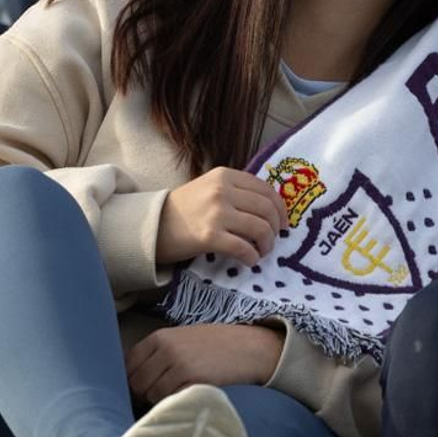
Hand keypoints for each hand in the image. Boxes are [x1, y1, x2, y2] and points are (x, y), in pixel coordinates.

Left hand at [125, 324, 283, 403]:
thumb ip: (158, 354)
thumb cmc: (216, 347)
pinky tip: (188, 398)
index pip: (127, 365)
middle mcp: (166, 349)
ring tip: (178, 396)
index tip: (142, 388)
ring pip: (150, 395)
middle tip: (160, 397)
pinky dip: (175, 404)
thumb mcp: (183, 340)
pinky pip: (170, 401)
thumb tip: (131, 381)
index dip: (131, 380)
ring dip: (159, 402)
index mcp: (160, 337)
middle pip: (135, 383)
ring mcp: (179, 365)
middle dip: (144, 394)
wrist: (251, 348)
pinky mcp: (193, 381)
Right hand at [157, 166, 288, 264]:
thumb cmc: (185, 208)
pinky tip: (250, 261)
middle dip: (276, 228)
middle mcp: (222, 190)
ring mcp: (216, 212)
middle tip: (274, 239)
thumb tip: (271, 207)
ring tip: (262, 251)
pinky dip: (252, 257)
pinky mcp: (209, 236)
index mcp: (225, 176)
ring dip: (267, 244)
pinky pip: (243, 248)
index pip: (265, 189)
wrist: (154, 225)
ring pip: (260, 228)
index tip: (283, 222)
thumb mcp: (211, 187)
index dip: (280, 208)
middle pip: (266, 209)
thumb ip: (237, 191)